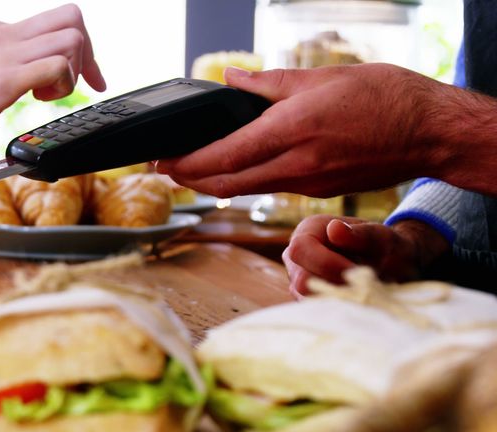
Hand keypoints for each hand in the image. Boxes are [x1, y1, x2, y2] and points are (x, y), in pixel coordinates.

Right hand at [0, 3, 105, 172]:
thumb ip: (1, 70)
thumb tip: (30, 81)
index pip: (54, 20)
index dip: (81, 48)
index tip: (87, 80)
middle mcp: (0, 35)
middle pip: (71, 16)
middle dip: (89, 54)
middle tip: (84, 87)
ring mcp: (2, 55)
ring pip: (72, 38)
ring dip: (75, 71)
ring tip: (48, 97)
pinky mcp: (2, 81)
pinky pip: (57, 66)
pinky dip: (63, 86)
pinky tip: (40, 102)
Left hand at [156, 64, 451, 197]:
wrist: (431, 132)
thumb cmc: (386, 98)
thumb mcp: (323, 77)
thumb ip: (270, 83)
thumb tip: (232, 78)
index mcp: (293, 131)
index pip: (225, 155)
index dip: (188, 163)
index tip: (163, 162)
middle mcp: (296, 164)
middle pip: (227, 182)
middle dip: (190, 179)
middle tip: (165, 172)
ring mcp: (307, 183)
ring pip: (246, 189)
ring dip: (214, 184)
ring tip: (190, 173)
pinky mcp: (318, 191)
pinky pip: (271, 187)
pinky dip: (245, 182)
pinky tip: (235, 171)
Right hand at [282, 215, 448, 297]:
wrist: (387, 265)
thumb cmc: (380, 245)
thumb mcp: (378, 235)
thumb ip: (359, 233)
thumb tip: (334, 229)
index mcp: (307, 231)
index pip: (301, 250)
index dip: (325, 263)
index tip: (355, 271)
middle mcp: (296, 257)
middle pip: (301, 279)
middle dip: (335, 284)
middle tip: (363, 284)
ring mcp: (297, 279)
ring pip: (307, 298)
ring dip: (338, 297)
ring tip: (361, 290)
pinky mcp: (306, 298)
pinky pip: (315, 309)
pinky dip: (337, 307)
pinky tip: (355, 299)